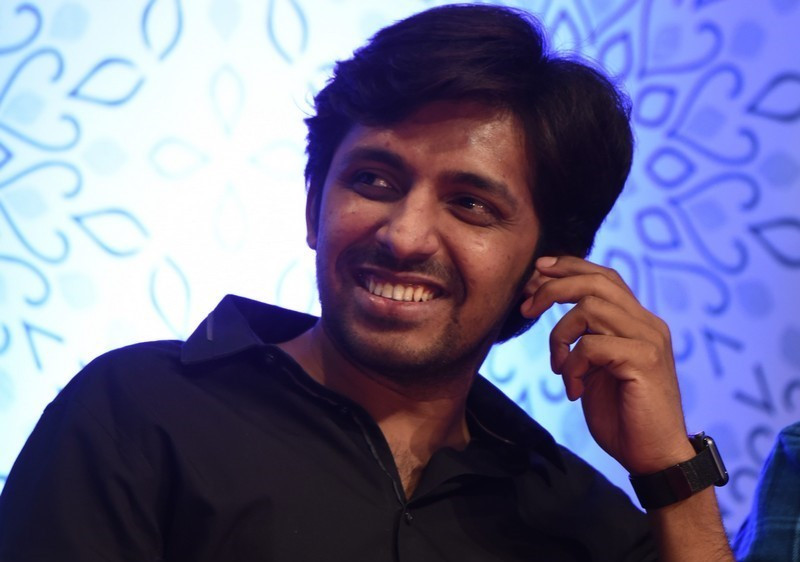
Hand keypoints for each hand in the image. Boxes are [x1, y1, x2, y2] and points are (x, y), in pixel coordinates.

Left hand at [520, 256, 694, 474]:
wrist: (654, 457)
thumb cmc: (622, 415)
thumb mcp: (596, 368)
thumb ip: (585, 338)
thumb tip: (553, 310)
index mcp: (638, 322)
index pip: (605, 277)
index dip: (570, 266)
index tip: (538, 270)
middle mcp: (648, 324)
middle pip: (596, 282)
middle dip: (554, 287)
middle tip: (526, 307)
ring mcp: (649, 340)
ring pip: (591, 307)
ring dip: (560, 335)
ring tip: (558, 367)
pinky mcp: (644, 361)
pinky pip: (592, 345)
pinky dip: (572, 365)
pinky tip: (574, 390)